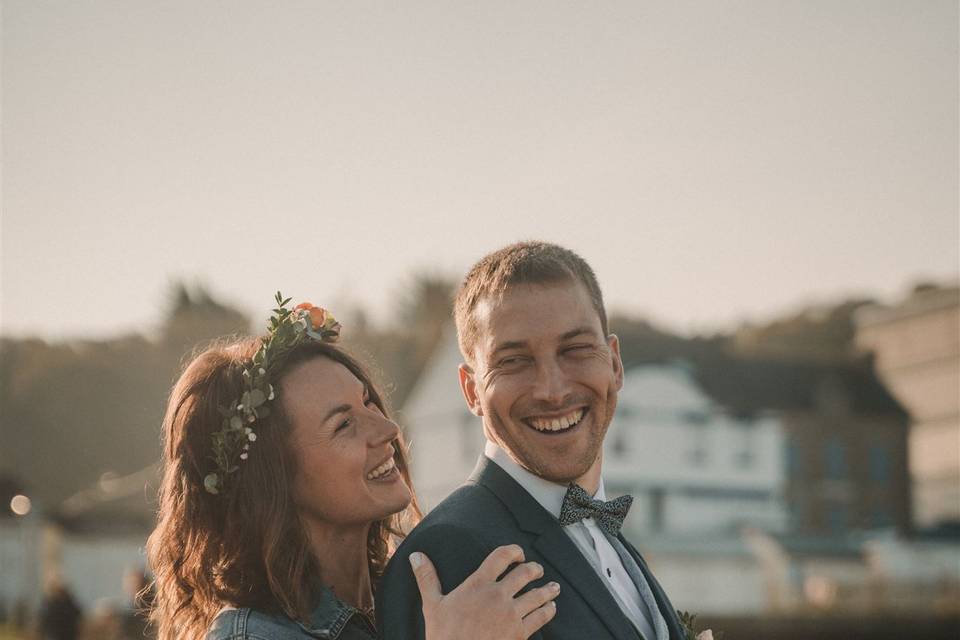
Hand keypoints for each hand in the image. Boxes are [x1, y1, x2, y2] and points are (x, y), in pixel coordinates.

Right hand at [411, 544, 558, 639]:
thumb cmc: (444, 636)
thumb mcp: (432, 605)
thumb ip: (427, 578)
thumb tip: (415, 556)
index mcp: (478, 584)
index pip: (501, 556)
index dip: (514, 551)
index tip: (518, 553)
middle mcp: (498, 595)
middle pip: (525, 573)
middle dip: (534, 569)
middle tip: (537, 569)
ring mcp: (511, 614)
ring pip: (537, 595)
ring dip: (548, 590)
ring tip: (553, 588)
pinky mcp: (519, 633)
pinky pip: (540, 618)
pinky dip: (548, 611)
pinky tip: (551, 608)